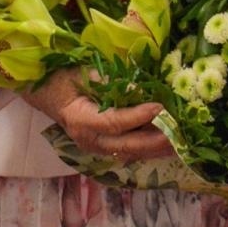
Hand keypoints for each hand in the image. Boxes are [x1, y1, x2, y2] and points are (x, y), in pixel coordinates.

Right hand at [25, 69, 174, 161]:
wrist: (48, 94)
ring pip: (130, 153)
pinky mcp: (104, 148)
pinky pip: (128, 152)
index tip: (160, 107)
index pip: (114, 122)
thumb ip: (106, 81)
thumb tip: (135, 88)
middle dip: (154, 141)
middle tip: (178, 134)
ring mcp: (96, 147)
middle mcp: (89, 140)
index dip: (138, 116)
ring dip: (156, 149)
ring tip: (180, 143)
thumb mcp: (81, 73)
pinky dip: (148, 149)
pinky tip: (166, 145)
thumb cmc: (63, 79)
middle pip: (126, 146)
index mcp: (80, 120)